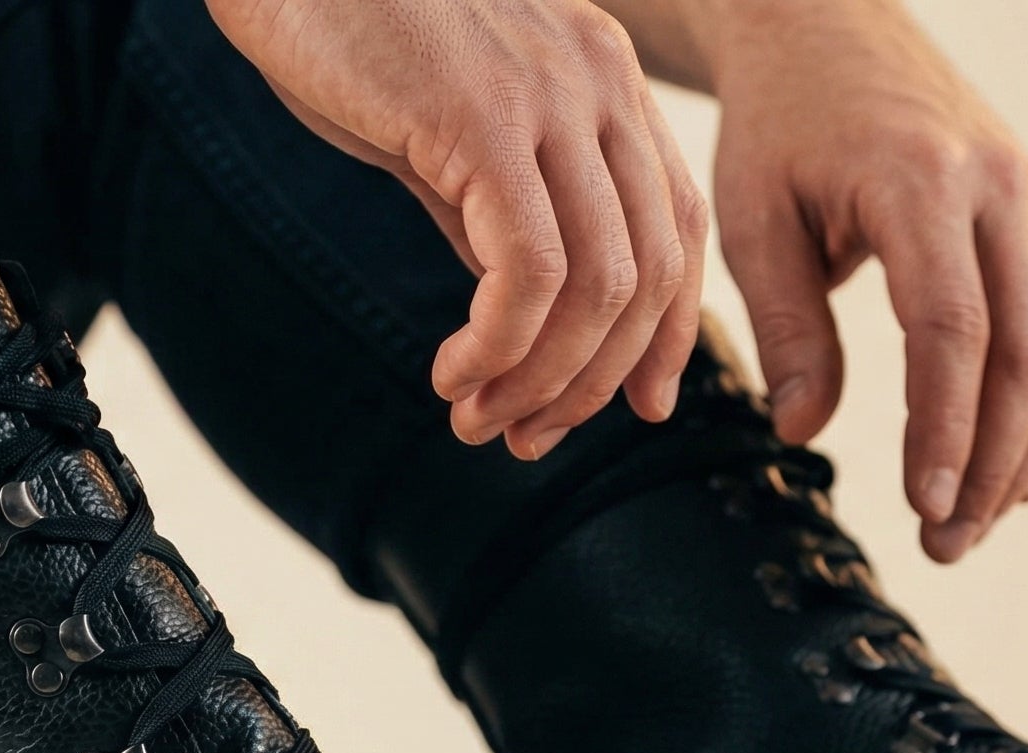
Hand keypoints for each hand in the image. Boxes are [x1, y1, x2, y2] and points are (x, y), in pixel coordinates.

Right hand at [205, 0, 708, 458]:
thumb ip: (501, 214)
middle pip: (650, 274)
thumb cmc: (347, 32)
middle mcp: (599, 82)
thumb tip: (525, 321)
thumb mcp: (452, 130)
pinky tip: (455, 371)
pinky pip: (530, 272)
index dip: (667, 335)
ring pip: (599, 287)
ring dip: (543, 381)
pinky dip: (501, 348)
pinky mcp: (487, 120)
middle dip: (595, 383)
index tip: (634, 408)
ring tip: (480, 418)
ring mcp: (552, 96)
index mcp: (604, 80)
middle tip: (526, 438)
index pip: (680, 230)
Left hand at [646, 0, 1027, 561]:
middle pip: (1027, 353)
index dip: (946, 427)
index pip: (952, 328)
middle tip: (946, 543)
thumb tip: (804, 431)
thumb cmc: (781, 129)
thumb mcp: (752, 217)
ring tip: (977, 523)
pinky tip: (1023, 469)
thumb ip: (783, 325)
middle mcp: (1002, 188)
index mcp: (921, 180)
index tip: (924, 505)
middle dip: (991, 463)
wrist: (835, 34)